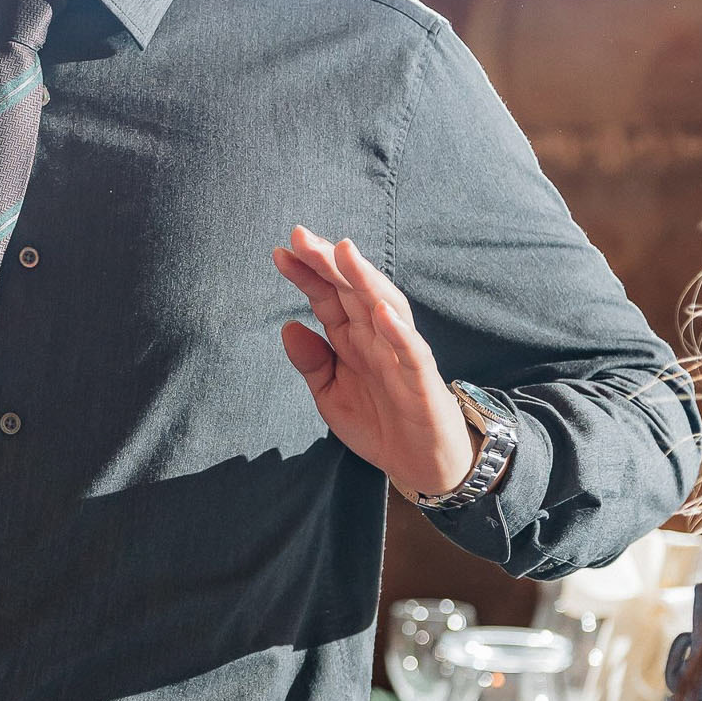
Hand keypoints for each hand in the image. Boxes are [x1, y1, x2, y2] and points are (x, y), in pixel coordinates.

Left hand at [273, 226, 476, 499]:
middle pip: (351, 291)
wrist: (420, 464)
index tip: (280, 251)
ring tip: (343, 252)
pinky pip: (412, 352)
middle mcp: (375, 337)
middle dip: (327, 263)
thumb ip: (311, 362)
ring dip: (364, 279)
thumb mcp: (330, 395)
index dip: (306, 274)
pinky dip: (399, 331)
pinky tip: (382, 311)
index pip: (327, 297)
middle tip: (300, 236)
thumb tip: (288, 325)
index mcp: (351, 339)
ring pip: (384, 307)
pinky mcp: (421, 380)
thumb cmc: (379, 422)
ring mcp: (399, 354)